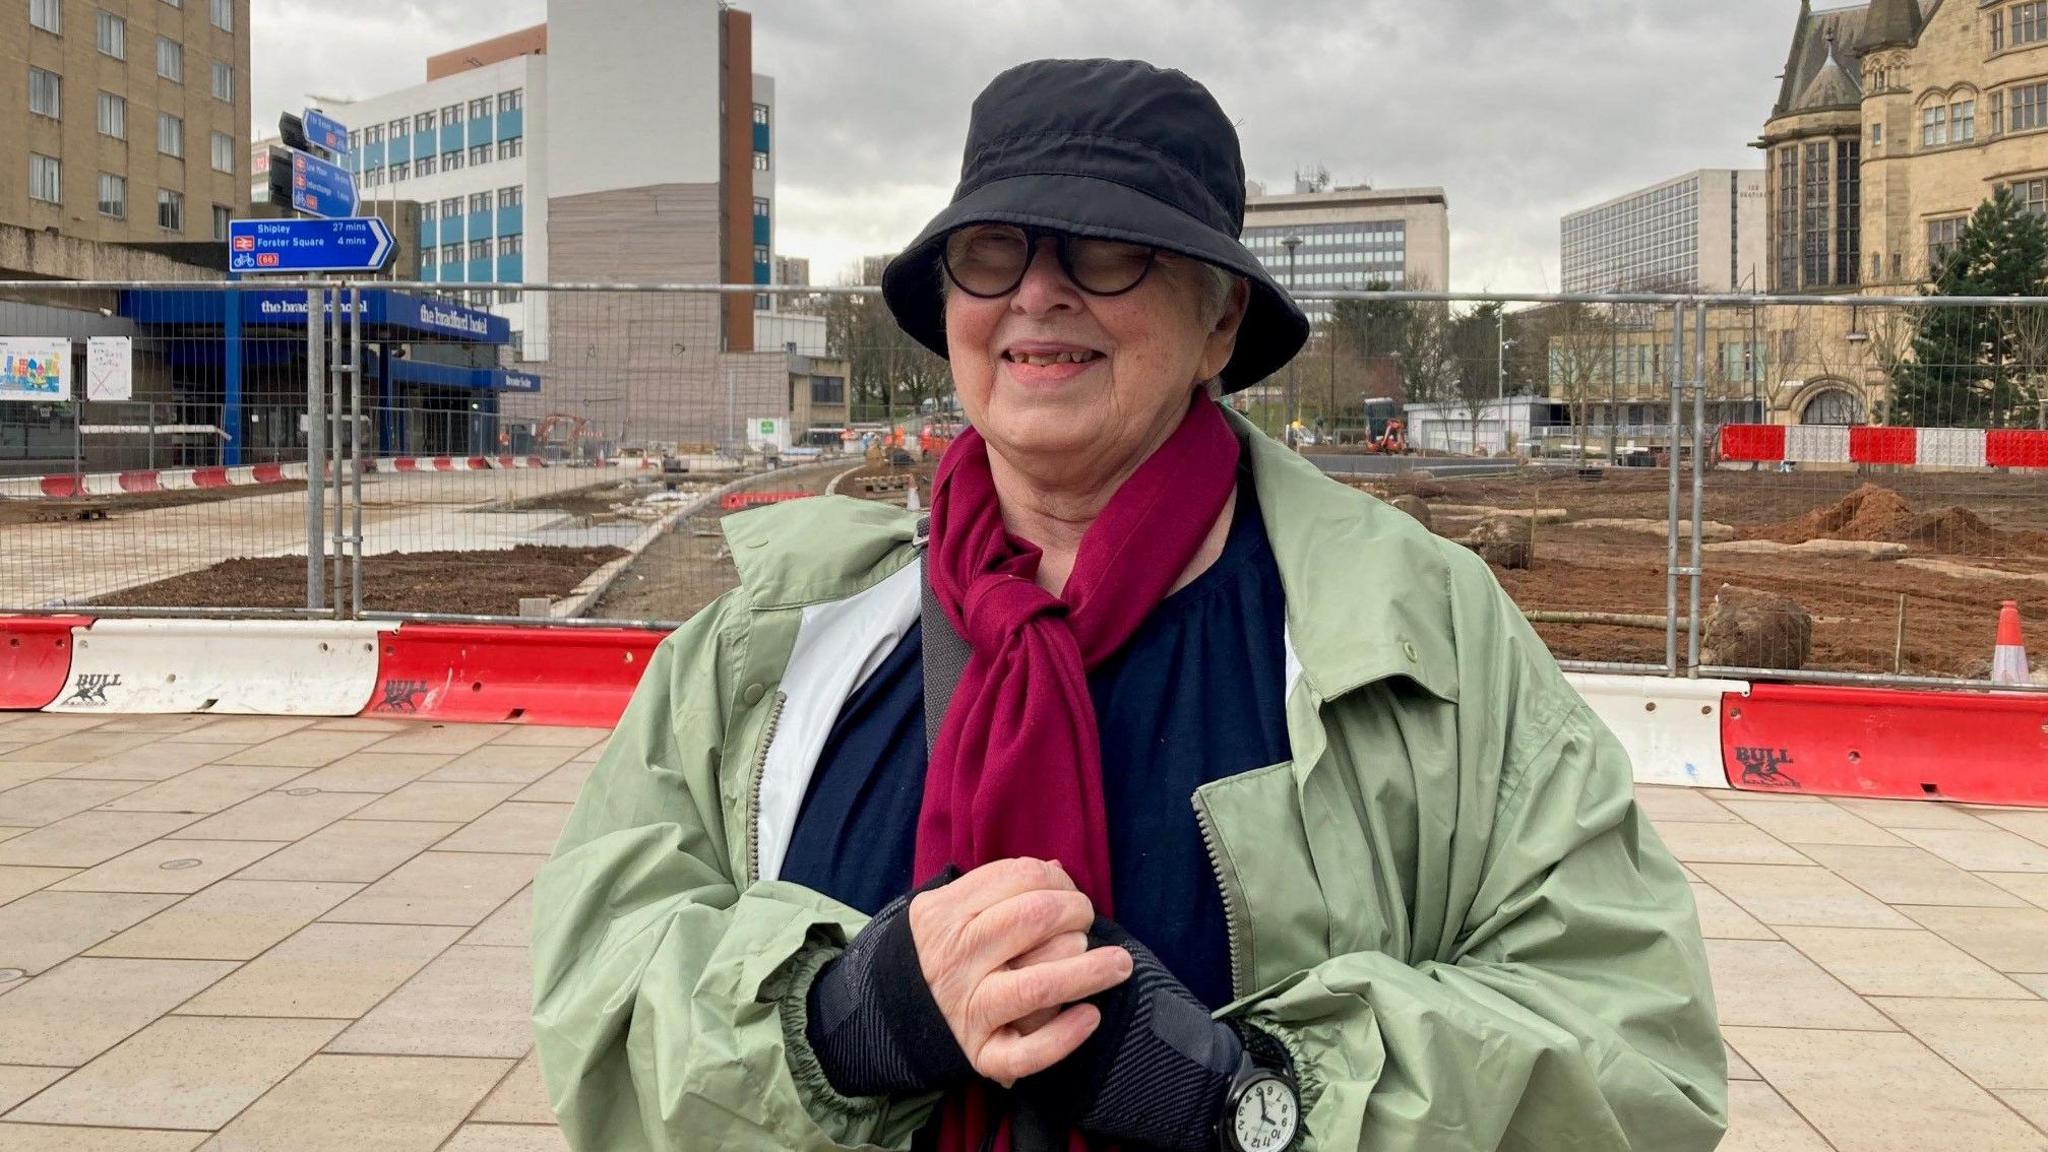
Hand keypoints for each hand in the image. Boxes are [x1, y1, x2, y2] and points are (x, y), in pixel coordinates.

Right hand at [910, 858, 1132, 1085]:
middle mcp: (955, 959)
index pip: (1019, 878)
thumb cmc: (948, 951)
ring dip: (1090, 970)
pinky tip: (1090, 1016)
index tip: (1069, 890)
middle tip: (1085, 920)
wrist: (898, 1013)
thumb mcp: (954, 909)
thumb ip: (1000, 887)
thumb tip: (1057, 869)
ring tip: (1116, 965)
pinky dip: (1065, 1036)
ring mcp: (968, 1009)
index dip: (1059, 880)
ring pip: (1039, 984)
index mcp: (945, 914)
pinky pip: (1029, 1051)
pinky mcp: (982, 1054)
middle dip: (1076, 912)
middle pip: (1034, 919)